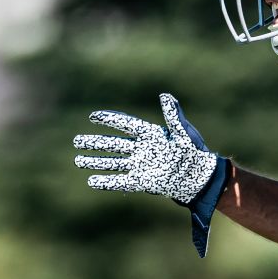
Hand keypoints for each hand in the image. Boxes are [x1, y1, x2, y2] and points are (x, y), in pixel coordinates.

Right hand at [74, 93, 229, 256]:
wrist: (200, 177)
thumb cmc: (194, 152)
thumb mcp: (185, 133)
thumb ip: (173, 116)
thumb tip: (165, 96)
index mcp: (151, 135)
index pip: (126, 125)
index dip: (110, 120)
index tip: (93, 116)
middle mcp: (142, 150)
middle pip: (113, 145)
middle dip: (95, 143)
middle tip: (77, 141)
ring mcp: (141, 166)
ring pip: (113, 162)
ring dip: (96, 161)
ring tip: (78, 160)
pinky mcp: (142, 182)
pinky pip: (120, 181)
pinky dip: (106, 182)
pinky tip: (92, 181)